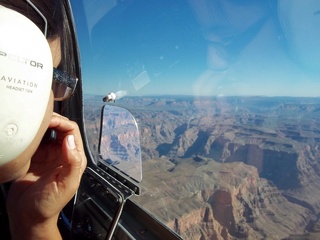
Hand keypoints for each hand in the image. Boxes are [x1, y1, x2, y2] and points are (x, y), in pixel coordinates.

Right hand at [7, 113, 86, 239]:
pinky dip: (30, 135)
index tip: (50, 120)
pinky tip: (25, 134)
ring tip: (32, 122)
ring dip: (40, 125)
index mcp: (74, 158)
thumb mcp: (65, 184)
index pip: (72, 131)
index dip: (62, 123)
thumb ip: (72, 162)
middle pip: (60, 128)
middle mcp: (62, 153)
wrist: (28, 216)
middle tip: (38, 118)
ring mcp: (47, 155)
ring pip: (46, 132)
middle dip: (51, 120)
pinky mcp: (34, 158)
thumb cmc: (49, 205)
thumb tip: (70, 140)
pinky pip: (33, 140)